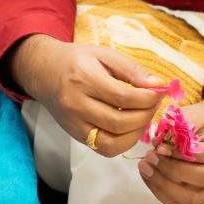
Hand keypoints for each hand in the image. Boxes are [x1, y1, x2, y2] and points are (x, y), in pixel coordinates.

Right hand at [15, 35, 163, 156]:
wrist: (44, 71)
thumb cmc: (77, 60)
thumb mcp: (104, 55)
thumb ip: (132, 70)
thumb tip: (159, 86)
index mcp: (83, 78)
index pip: (123, 97)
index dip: (148, 98)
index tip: (159, 92)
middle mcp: (75, 103)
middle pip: (120, 122)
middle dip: (145, 116)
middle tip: (153, 104)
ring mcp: (73, 123)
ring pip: (113, 142)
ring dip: (136, 133)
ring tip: (143, 118)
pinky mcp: (75, 135)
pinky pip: (104, 149)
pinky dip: (123, 143)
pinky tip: (129, 129)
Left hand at [137, 102, 203, 203]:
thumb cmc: (199, 120)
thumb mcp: (190, 115)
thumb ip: (177, 129)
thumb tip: (158, 145)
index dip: (182, 154)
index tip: (160, 147)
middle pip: (201, 179)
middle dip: (171, 169)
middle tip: (150, 156)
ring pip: (191, 197)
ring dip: (163, 184)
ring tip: (145, 166)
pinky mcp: (200, 195)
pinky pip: (179, 202)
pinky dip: (160, 191)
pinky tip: (147, 175)